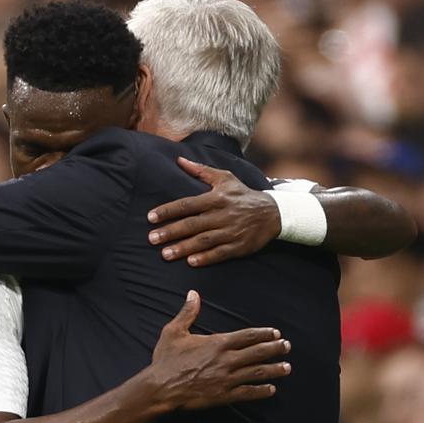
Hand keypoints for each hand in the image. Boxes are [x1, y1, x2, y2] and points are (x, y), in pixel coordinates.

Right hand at [144, 290, 290, 410]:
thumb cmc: (166, 359)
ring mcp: (227, 379)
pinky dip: (261, 391)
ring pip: (257, 372)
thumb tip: (193, 293)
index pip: (248, 336)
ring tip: (287, 367)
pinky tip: (272, 389)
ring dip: (274, 369)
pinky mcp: (223, 395)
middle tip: (287, 347)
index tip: (276, 333)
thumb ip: (187, 312)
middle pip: (258, 352)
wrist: (160, 387)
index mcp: (217, 342)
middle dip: (275, 349)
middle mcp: (226, 359)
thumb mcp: (173, 331)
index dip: (264, 334)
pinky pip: (248, 393)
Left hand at [147, 157, 280, 266]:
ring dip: (183, 248)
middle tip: (152, 239)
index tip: (151, 217)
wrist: (273, 213)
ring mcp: (230, 232)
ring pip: (203, 241)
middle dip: (171, 232)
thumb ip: (201, 170)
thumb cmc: (243, 194)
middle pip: (192, 224)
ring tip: (165, 254)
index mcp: (216, 198)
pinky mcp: (239, 246)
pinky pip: (220, 253)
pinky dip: (205, 258)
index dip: (168, 211)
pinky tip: (190, 262)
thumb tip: (180, 160)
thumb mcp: (225, 178)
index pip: (187, 204)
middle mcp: (222, 215)